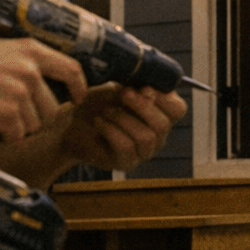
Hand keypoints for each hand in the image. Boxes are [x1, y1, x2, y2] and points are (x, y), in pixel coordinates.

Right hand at [0, 39, 88, 142]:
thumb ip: (21, 62)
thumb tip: (40, 78)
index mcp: (30, 50)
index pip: (72, 69)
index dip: (78, 87)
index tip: (77, 98)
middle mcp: (30, 70)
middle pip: (52, 107)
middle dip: (36, 117)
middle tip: (10, 116)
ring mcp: (20, 92)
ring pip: (35, 124)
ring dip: (17, 127)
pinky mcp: (7, 113)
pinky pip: (17, 135)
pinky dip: (3, 136)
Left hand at [56, 84, 186, 171]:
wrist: (71, 124)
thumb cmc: (97, 104)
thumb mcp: (117, 89)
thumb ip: (136, 88)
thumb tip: (150, 92)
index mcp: (159, 114)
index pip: (178, 109)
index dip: (164, 97)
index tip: (144, 87)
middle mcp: (156, 136)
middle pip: (163, 124)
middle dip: (141, 106)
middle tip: (122, 94)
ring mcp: (143, 152)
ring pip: (146, 137)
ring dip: (123, 119)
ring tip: (105, 111)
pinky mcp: (126, 163)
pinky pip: (126, 146)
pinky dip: (111, 130)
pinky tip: (99, 122)